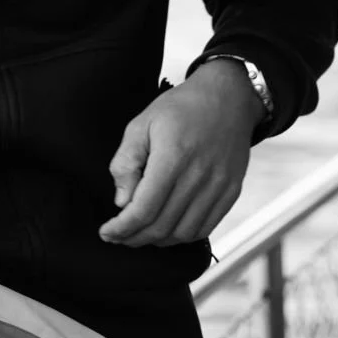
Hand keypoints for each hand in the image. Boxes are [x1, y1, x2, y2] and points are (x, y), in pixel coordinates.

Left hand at [97, 65, 262, 247]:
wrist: (227, 97)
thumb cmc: (180, 108)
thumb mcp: (141, 123)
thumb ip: (126, 162)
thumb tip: (122, 202)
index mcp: (173, 156)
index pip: (144, 209)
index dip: (122, 228)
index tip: (106, 232)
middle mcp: (199, 175)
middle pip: (162, 226)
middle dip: (134, 238)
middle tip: (119, 236)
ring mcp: (219, 186)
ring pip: (184, 233)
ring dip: (158, 240)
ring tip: (140, 233)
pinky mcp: (231, 191)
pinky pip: (206, 228)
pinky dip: (183, 236)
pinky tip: (167, 229)